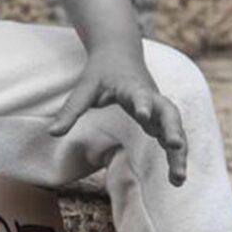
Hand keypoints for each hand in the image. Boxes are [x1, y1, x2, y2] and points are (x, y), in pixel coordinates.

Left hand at [47, 49, 186, 185]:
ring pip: (175, 127)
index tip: (143, 116)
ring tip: (179, 180)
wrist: (120, 51)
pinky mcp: (158, 117)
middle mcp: (151, 96)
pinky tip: (175, 178)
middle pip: (169, 112)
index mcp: (132, 87)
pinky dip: (175, 155)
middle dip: (173, 130)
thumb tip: (52, 133)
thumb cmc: (102, 71)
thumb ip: (70, 111)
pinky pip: (171, 135)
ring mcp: (158, 107)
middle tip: (176, 148)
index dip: (143, 104)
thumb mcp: (84, 88)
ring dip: (179, 152)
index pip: (140, 95)